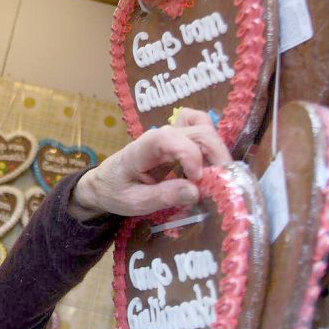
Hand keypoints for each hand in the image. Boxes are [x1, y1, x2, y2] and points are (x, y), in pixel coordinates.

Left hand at [70, 109, 231, 219]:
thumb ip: (163, 196)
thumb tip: (196, 191)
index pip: (170, 139)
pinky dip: (212, 141)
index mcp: (143, 149)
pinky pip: (200, 127)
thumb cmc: (116, 191)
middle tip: (223, 184)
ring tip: (219, 176)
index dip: (190, 155)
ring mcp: (171, 134)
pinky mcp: (179, 139)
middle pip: (197, 131)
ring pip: (204, 127)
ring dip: (217, 150)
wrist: (105, 182)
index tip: (198, 179)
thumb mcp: (134, 202)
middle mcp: (160, 135)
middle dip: (216, 156)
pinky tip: (211, 163)